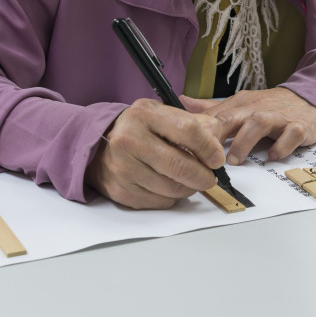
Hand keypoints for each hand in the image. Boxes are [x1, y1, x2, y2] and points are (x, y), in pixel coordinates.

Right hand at [86, 99, 225, 208]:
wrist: (98, 146)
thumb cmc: (137, 130)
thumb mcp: (161, 115)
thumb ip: (192, 123)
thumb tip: (216, 141)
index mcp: (144, 115)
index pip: (187, 130)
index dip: (208, 147)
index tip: (217, 158)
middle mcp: (129, 140)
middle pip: (180, 165)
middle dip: (203, 176)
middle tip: (210, 177)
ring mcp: (123, 167)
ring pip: (172, 188)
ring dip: (189, 188)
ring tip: (190, 181)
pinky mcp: (121, 191)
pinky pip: (159, 201)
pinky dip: (172, 198)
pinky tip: (169, 186)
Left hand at [180, 87, 315, 165]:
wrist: (311, 98)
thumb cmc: (272, 106)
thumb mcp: (241, 104)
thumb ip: (212, 108)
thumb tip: (182, 103)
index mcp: (240, 105)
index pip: (214, 116)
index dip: (198, 132)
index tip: (183, 147)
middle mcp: (257, 109)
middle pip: (232, 117)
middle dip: (216, 134)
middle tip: (204, 156)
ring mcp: (278, 117)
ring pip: (258, 124)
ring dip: (245, 141)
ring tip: (235, 160)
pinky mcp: (298, 126)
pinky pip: (290, 135)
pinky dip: (281, 146)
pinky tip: (273, 156)